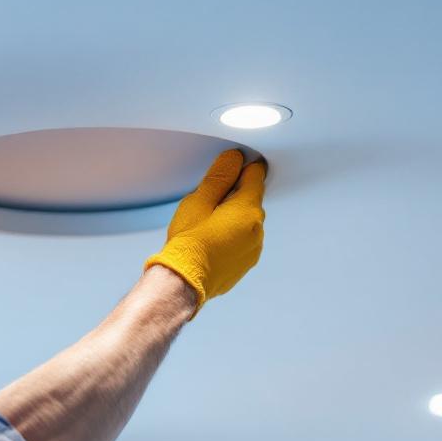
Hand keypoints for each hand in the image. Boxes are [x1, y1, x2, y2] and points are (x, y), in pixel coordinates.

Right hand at [143, 148, 266, 316]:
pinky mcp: (247, 262)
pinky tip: (212, 242)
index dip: (240, 169)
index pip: (256, 175)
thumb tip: (234, 158)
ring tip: (207, 227)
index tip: (225, 174)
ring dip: (233, 218)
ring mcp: (254, 248)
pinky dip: (232, 237)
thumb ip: (220, 177)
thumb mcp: (199, 201)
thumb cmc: (188, 243)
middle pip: (251, 200)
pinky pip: (244, 240)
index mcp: (248, 209)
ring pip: (247, 221)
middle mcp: (258, 229)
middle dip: (234, 196)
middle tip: (208, 205)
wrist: (183, 282)